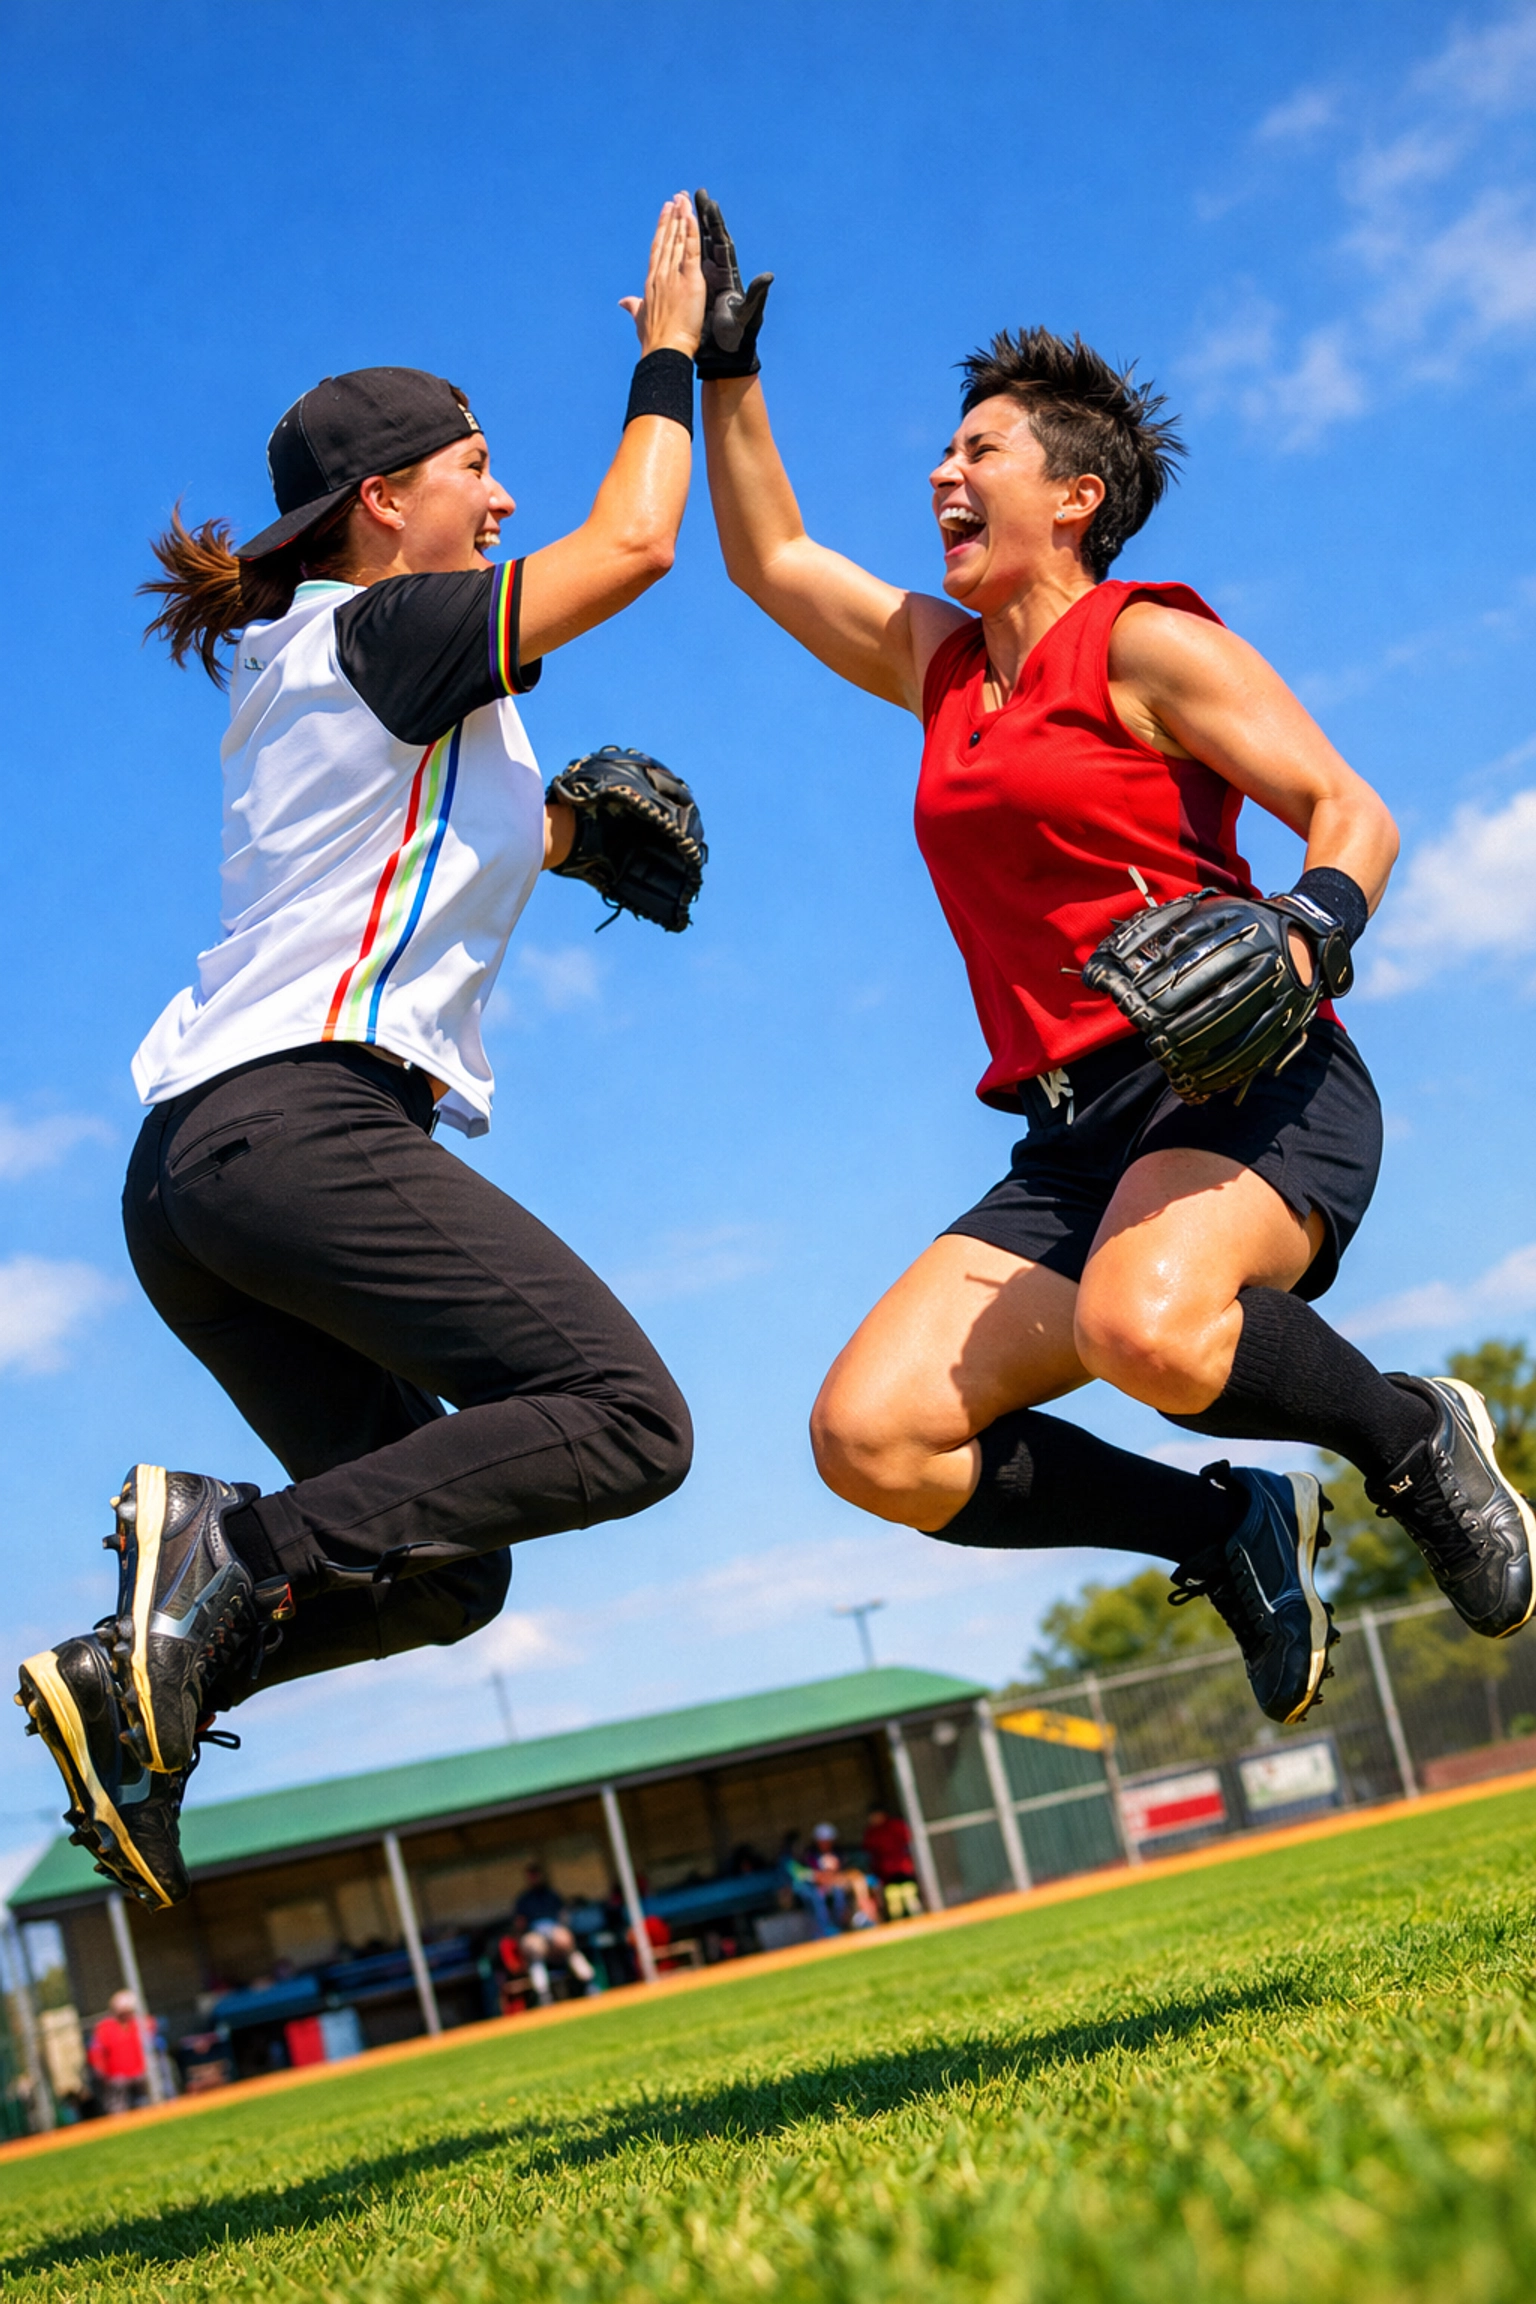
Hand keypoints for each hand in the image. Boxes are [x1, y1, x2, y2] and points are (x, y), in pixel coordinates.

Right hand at [619, 193, 704, 358]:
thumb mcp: (640, 321)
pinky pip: (690, 249)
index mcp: (651, 283)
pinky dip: (691, 231)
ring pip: (677, 240)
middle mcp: (660, 274)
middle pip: (666, 239)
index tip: (665, 214)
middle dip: (671, 218)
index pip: (657, 250)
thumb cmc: (654, 341)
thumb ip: (633, 307)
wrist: (664, 351)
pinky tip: (691, 215)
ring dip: (681, 218)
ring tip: (683, 200)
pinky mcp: (688, 279)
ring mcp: (672, 275)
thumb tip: (623, 302)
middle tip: (675, 198)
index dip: (661, 230)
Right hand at [695, 189, 772, 377]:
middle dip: (703, 217)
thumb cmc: (738, 340)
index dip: (715, 223)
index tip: (709, 203)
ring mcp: (706, 282)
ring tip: (684, 206)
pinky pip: (686, 266)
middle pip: (709, 240)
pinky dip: (681, 251)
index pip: (721, 243)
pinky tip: (673, 238)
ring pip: (697, 249)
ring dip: (691, 228)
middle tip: (697, 194)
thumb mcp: (749, 316)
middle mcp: (717, 275)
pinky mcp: (695, 292)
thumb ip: (757, 295)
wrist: (724, 358)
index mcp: (728, 277)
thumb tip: (768, 276)